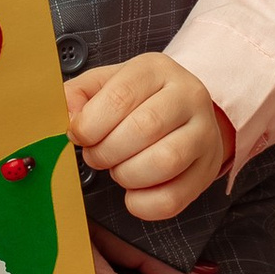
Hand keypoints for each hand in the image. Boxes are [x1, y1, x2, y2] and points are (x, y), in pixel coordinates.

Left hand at [64, 51, 227, 220]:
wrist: (185, 112)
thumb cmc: (139, 100)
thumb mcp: (106, 84)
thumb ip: (78, 96)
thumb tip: (68, 119)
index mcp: (156, 70)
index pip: (121, 96)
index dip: (90, 124)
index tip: (78, 135)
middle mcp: (188, 96)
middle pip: (144, 128)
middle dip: (106, 151)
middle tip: (96, 155)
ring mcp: (204, 134)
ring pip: (165, 162)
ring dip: (127, 175)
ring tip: (118, 169)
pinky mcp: (207, 170)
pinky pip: (174, 198)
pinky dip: (143, 203)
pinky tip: (133, 191)